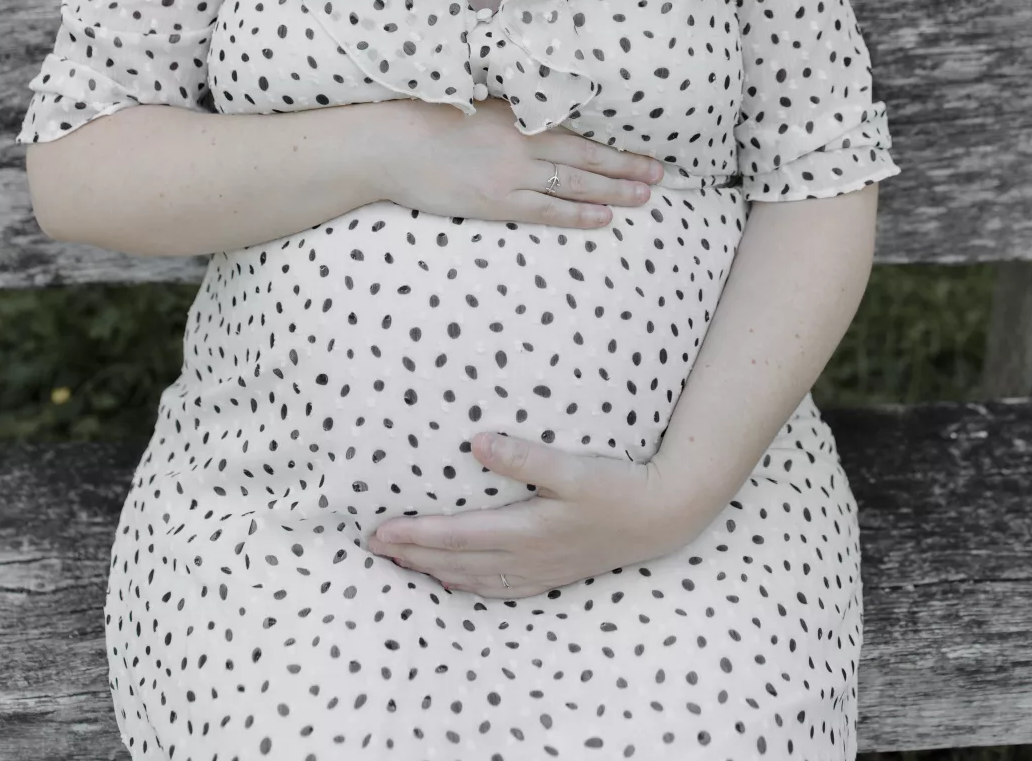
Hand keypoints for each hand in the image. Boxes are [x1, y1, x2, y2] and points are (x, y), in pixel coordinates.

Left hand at [365, 431, 689, 599]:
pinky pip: (497, 589)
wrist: (659, 517)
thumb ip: (523, 457)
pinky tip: (456, 582)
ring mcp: (538, 571)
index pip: (454, 536)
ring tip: (401, 564)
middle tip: (372, 548)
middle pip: (454, 562)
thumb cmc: (615, 487)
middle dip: (410, 556)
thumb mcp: (572, 467)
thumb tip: (477, 442)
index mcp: (524, 531)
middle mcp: (525, 558)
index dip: (413, 535)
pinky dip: (467, 586)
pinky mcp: (552, 574)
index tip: (379, 530)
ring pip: (471, 580)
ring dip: (432, 572)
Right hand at [380, 95, 663, 229]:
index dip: (615, 146)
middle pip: (588, 159)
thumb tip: (545, 121)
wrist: (393, 145)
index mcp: (520, 118)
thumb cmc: (430, 119)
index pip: (580, 134)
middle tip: (660, 177)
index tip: (643, 151)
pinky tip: (602, 217)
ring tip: (643, 198)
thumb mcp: (480, 106)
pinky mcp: (496, 202)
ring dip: (613, 192)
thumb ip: (514, 115)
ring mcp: (512, 176)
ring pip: (575, 185)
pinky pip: (547, 210)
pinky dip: (578, 214)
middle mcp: (524, 145)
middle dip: (627, 169)